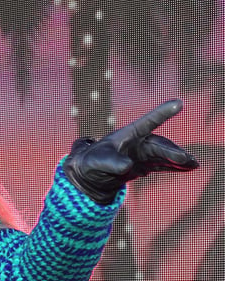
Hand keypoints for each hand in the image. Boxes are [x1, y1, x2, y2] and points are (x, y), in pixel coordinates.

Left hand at [63, 99, 198, 204]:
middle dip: (172, 152)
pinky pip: (162, 165)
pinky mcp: (144, 165)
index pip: (147, 122)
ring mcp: (142, 154)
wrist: (89, 174)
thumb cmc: (91, 162)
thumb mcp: (97, 162)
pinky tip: (188, 169)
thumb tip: (127, 166)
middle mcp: (138, 142)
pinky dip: (174, 167)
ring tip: (194, 165)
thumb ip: (111, 163)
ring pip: (163, 155)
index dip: (162, 113)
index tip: (178, 103)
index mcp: (127, 134)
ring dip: (178, 159)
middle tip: (185, 159)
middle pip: (158, 145)